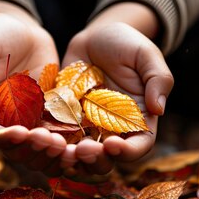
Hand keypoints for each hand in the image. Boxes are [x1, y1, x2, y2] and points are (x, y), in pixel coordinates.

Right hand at [0, 2, 65, 175]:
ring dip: (51, 154)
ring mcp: (28, 122)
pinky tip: (81, 145)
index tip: (20, 133)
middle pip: (15, 149)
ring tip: (66, 147)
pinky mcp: (49, 118)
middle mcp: (2, 122)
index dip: (3, 138)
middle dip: (32, 149)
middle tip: (51, 142)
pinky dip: (68, 145)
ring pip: (37, 150)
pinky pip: (58, 137)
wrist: (24, 31)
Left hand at [61, 18, 173, 174]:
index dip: (127, 152)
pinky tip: (40, 136)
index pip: (138, 146)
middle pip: (107, 161)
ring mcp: (86, 130)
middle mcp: (113, 132)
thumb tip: (159, 109)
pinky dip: (48, 144)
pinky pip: (56, 140)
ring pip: (79, 157)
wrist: (95, 38)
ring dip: (69, 159)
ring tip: (59, 148)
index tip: (112, 144)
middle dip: (95, 161)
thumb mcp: (146, 56)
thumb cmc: (126, 45)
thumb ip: (158, 79)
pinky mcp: (63, 122)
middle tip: (82, 150)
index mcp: (138, 121)